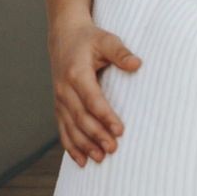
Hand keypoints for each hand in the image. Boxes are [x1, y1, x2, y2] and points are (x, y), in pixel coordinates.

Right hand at [49, 17, 140, 166]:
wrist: (64, 35)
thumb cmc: (90, 39)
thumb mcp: (107, 40)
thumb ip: (121, 52)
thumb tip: (137, 64)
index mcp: (76, 74)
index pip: (92, 100)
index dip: (105, 116)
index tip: (120, 130)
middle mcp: (64, 89)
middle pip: (80, 117)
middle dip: (96, 135)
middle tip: (113, 149)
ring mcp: (59, 99)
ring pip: (70, 127)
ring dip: (84, 144)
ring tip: (99, 159)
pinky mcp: (59, 104)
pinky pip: (62, 128)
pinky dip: (70, 145)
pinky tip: (81, 160)